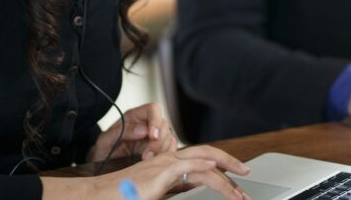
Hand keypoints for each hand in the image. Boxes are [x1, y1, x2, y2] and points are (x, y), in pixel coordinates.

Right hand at [43, 145, 251, 199]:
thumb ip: (173, 193)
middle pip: (207, 155)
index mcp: (169, 168)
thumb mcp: (156, 196)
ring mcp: (166, 163)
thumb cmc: (125, 198)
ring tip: (240, 187)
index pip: (201, 163)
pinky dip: (207, 168)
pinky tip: (219, 174)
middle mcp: (169, 160)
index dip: (221, 171)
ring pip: (204, 160)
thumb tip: (190, 195)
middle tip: (247, 176)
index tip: (235, 184)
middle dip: (230, 164)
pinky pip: (190, 165)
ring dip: (225, 173)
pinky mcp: (162, 170)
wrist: (103, 196)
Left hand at [87, 102, 177, 163]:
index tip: (152, 136)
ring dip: (161, 151)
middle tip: (146, 156)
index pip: (153, 109)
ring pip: (169, 138)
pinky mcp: (158, 150)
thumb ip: (123, 131)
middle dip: (158, 142)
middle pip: (164, 125)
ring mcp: (154, 137)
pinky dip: (165, 156)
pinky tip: (154, 163)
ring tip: (147, 161)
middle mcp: (147, 124)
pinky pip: (170, 150)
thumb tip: (143, 130)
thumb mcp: (106, 139)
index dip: (156, 121)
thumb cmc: (104, 148)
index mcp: (135, 116)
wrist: (103, 162)